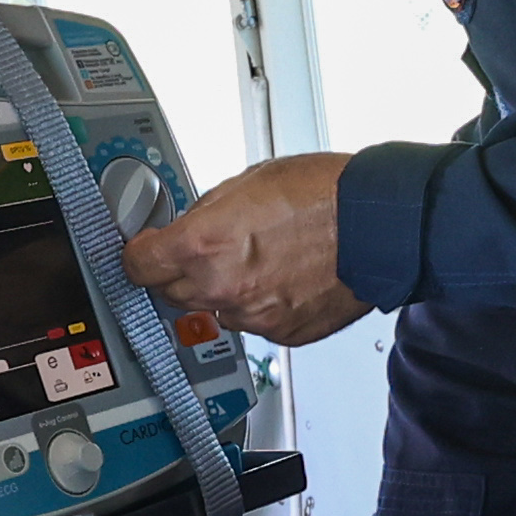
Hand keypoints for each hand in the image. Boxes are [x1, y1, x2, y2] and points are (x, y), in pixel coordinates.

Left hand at [120, 152, 364, 342]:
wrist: (378, 225)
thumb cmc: (324, 194)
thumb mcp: (248, 182)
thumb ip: (206, 213)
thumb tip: (187, 228)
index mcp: (202, 244)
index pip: (138, 266)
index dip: (138, 256)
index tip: (141, 254)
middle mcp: (221, 286)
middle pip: (171, 294)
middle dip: (179, 273)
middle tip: (206, 251)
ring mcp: (253, 316)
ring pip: (214, 310)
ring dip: (223, 290)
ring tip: (261, 259)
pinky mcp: (283, 334)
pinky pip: (254, 323)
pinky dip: (260, 305)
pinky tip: (284, 277)